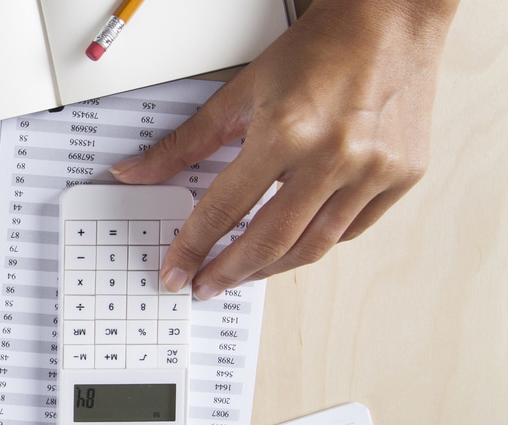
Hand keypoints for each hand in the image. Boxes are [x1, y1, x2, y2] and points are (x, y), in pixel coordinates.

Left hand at [109, 0, 456, 299]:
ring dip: (270, 268)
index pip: (224, 209)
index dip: (194, 247)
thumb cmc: (316, 50)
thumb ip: (186, 143)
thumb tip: (135, 173)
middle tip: (206, 285)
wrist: (388, 22)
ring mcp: (374, 170)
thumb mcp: (240, 94)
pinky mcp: (403, 175)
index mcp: (287, 132)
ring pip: (313, 246)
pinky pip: (350, 231)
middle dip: (230, 272)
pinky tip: (291, 244)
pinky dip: (316, 243)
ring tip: (242, 273)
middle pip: (269, 241)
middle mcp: (334, 156)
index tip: (177, 272)